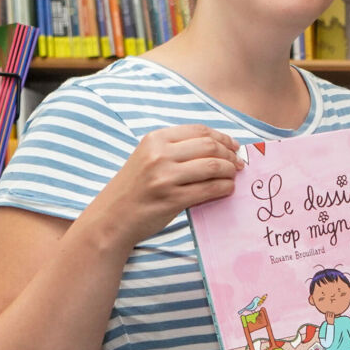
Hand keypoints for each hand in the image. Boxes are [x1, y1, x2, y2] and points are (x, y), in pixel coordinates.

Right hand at [86, 124, 243, 251]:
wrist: (111, 218)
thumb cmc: (134, 188)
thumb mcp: (148, 158)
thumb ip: (176, 149)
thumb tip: (219, 146)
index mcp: (155, 139)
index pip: (199, 131)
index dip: (222, 137)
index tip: (233, 146)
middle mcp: (159, 155)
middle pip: (209, 146)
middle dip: (229, 154)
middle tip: (238, 163)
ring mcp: (165, 177)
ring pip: (213, 167)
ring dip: (230, 171)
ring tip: (233, 176)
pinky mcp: (172, 199)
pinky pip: (209, 189)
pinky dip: (224, 188)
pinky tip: (227, 189)